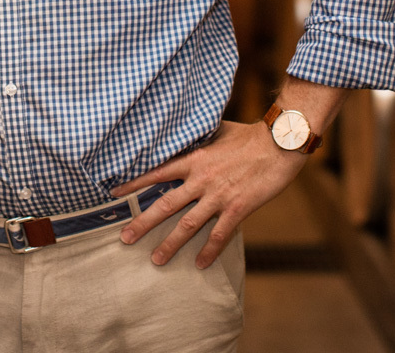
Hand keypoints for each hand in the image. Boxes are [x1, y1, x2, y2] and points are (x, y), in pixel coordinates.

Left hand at [111, 120, 305, 268]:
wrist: (279, 143)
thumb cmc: (250, 134)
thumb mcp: (218, 130)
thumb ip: (199, 137)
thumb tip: (185, 132)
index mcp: (194, 159)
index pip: (156, 173)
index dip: (133, 184)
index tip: (114, 193)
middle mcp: (201, 179)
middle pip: (165, 204)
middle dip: (142, 222)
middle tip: (125, 238)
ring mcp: (219, 196)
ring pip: (188, 224)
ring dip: (171, 244)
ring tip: (156, 259)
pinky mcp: (238, 208)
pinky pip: (220, 235)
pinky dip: (209, 251)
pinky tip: (201, 264)